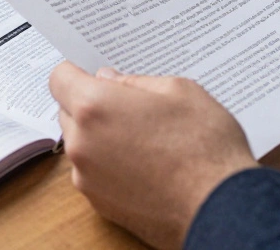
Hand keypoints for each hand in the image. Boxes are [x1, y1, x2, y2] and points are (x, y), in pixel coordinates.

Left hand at [48, 62, 257, 248]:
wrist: (219, 207)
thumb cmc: (205, 147)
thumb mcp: (180, 91)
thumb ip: (136, 82)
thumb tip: (112, 81)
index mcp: (95, 108)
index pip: (60, 78)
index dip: (77, 71)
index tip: (95, 74)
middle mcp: (82, 145)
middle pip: (68, 112)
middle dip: (91, 105)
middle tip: (129, 105)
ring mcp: (88, 179)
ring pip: (81, 145)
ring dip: (100, 137)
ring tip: (144, 138)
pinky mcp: (100, 205)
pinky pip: (94, 173)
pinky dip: (110, 165)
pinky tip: (145, 164)